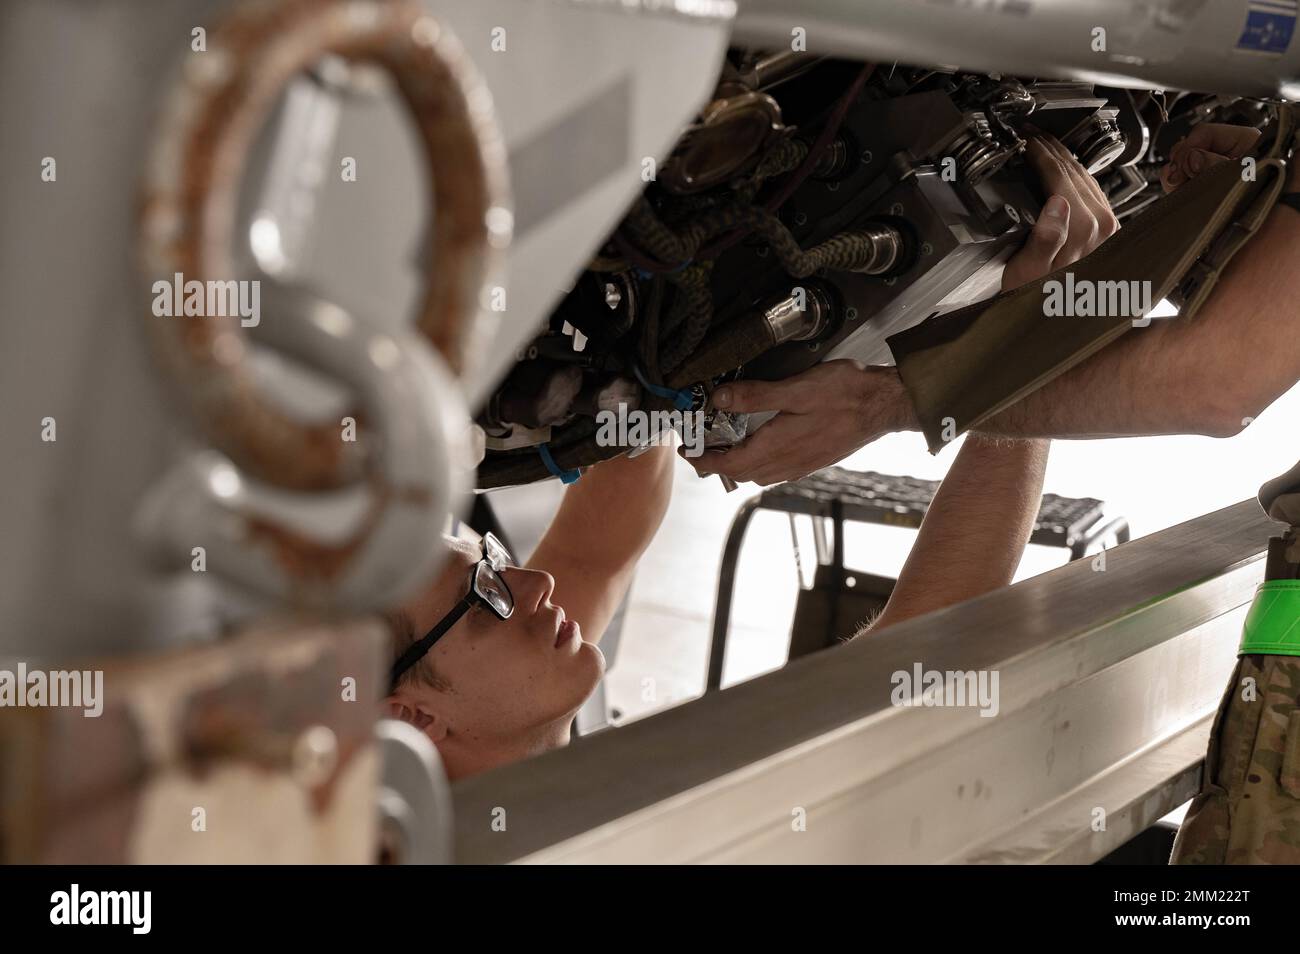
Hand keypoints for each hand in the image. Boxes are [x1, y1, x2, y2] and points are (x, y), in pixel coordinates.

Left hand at [683, 361, 916, 485]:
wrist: (886, 405)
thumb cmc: (847, 393)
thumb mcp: (796, 388)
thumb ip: (755, 396)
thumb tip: (720, 400)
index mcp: (778, 446)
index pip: (730, 464)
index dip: (705, 461)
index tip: (689, 453)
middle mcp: (788, 463)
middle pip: (742, 473)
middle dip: (718, 464)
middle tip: (702, 448)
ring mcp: (803, 465)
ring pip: (760, 474)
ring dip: (739, 465)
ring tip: (727, 446)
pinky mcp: (814, 461)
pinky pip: (778, 471)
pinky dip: (760, 463)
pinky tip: (761, 446)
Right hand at [1002, 134, 1118, 289]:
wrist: (1055, 322)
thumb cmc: (1035, 300)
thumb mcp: (1028, 272)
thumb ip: (1045, 238)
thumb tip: (1056, 204)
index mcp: (1084, 228)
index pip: (1060, 174)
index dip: (1040, 152)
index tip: (1025, 139)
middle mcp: (1103, 225)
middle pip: (1075, 171)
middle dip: (1051, 149)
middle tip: (1031, 134)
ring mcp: (1108, 228)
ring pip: (1086, 178)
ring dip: (1063, 159)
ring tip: (1043, 147)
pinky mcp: (1107, 233)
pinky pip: (1092, 192)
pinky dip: (1074, 176)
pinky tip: (1062, 174)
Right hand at [1161, 123, 1260, 192]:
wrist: (1275, 222)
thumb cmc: (1268, 194)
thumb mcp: (1241, 173)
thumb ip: (1214, 164)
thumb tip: (1191, 158)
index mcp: (1242, 141)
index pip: (1204, 133)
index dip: (1189, 147)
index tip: (1182, 166)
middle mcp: (1226, 154)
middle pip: (1191, 148)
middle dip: (1180, 162)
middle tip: (1176, 179)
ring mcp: (1214, 171)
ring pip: (1184, 165)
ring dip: (1176, 175)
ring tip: (1176, 186)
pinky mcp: (1207, 187)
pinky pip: (1184, 181)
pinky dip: (1177, 185)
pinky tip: (1177, 190)